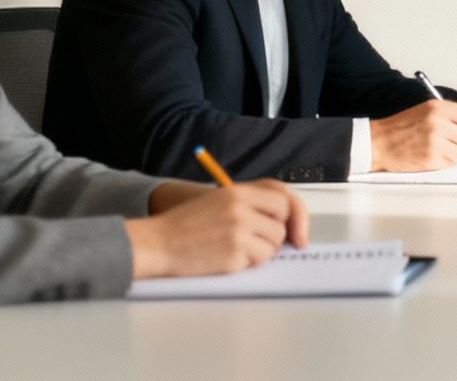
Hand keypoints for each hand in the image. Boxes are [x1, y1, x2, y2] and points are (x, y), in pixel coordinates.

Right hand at [125, 180, 308, 277]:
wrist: (158, 243)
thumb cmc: (188, 224)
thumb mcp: (220, 200)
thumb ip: (252, 204)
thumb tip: (288, 221)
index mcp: (239, 192)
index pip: (285, 200)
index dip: (295, 217)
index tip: (298, 233)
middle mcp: (241, 209)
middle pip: (282, 225)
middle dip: (276, 237)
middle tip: (258, 243)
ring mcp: (238, 232)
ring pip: (272, 246)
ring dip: (260, 252)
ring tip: (233, 248)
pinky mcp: (233, 254)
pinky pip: (256, 262)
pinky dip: (246, 264)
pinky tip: (225, 258)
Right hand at [372, 99, 456, 170]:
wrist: (378, 142)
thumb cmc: (400, 128)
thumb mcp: (425, 110)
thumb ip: (448, 115)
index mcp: (438, 108)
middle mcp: (438, 122)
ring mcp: (434, 141)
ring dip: (455, 155)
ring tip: (441, 151)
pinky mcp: (430, 158)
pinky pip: (450, 163)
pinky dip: (444, 163)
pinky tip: (432, 157)